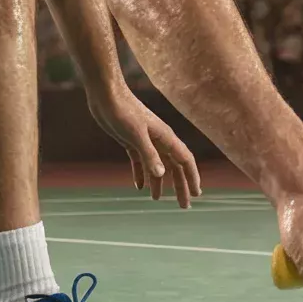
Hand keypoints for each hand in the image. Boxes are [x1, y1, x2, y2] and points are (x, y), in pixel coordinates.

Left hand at [87, 90, 200, 206]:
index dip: (192, 177)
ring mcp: (145, 141)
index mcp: (165, 138)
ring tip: (158, 200)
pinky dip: (141, 174)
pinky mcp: (131, 141)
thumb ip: (149, 154)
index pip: (185, 161)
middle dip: (180, 186)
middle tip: (184, 206)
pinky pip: (140, 162)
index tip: (196, 194)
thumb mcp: (136, 135)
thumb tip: (162, 174)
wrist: (106, 95)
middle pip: (174, 167)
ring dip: (159, 183)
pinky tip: (139, 187)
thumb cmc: (123, 111)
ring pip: (157, 166)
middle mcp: (159, 140)